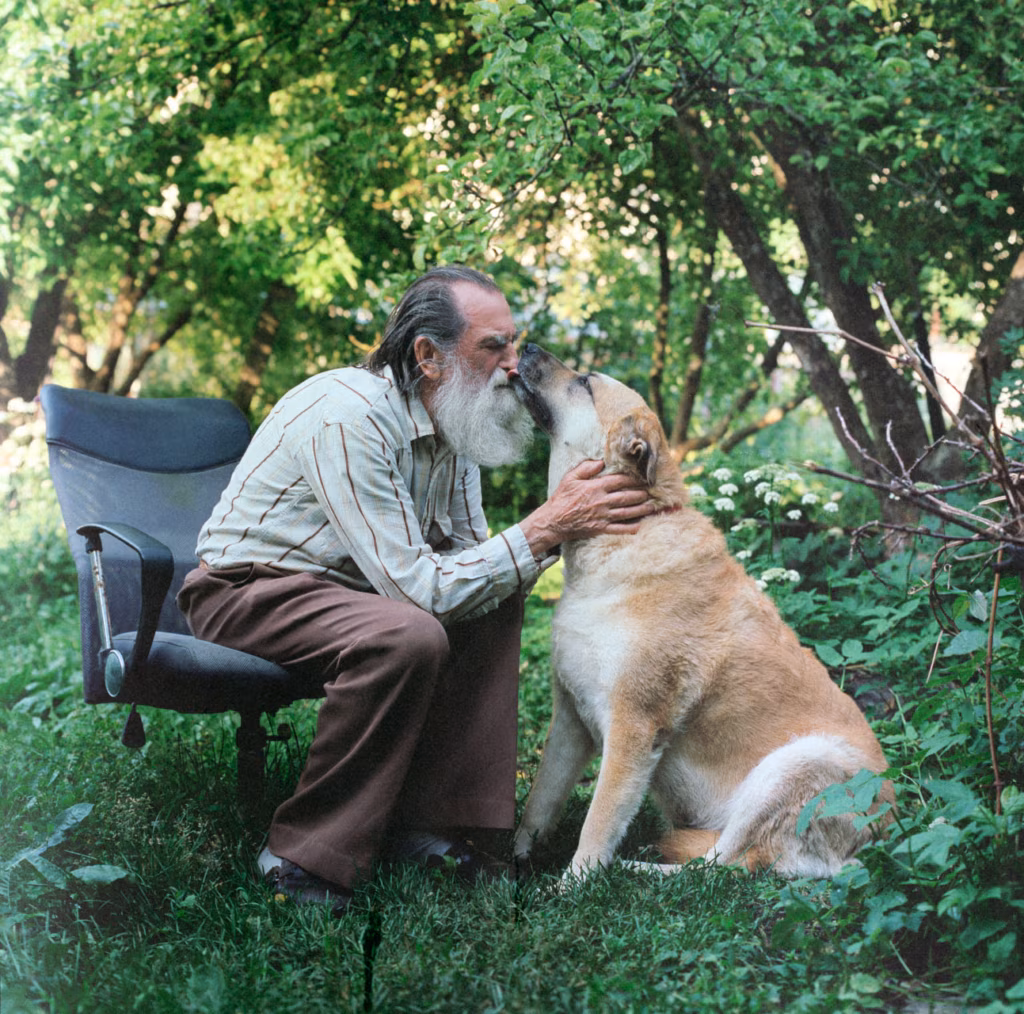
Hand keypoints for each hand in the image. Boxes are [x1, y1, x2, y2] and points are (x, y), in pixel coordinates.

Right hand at [519, 459, 655, 558]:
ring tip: (652, 507)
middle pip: (627, 496)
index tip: (643, 477)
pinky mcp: (600, 528)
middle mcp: (602, 501)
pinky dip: (631, 528)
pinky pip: (619, 529)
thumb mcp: (570, 478)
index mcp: (596, 487)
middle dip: (642, 494)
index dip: (633, 479)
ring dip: (641, 509)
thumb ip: (586, 468)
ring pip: (627, 512)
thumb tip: (601, 461)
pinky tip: (640, 525)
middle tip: (652, 492)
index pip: (620, 481)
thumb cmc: (561, 498)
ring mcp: (602, 516)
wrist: (553, 521)